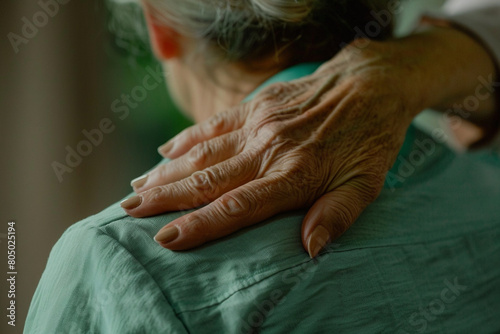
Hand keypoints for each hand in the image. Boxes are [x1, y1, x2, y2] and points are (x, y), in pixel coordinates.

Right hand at [121, 27, 495, 257]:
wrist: (369, 83)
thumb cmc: (370, 139)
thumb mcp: (366, 184)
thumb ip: (337, 216)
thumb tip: (309, 250)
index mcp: (295, 175)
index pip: (238, 205)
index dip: (200, 224)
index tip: (165, 238)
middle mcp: (269, 149)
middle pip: (208, 179)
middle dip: (165, 198)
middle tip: (130, 212)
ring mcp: (259, 124)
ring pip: (203, 152)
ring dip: (167, 172)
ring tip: (137, 187)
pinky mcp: (257, 104)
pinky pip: (215, 124)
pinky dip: (187, 139)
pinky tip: (166, 151)